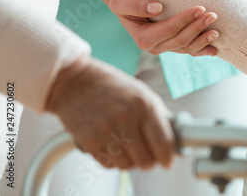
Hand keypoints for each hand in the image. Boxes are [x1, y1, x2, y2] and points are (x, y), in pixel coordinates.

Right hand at [46, 55, 175, 169]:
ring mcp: (106, 130)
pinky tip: (113, 147)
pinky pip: (108, 164)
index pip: (163, 143)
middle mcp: (126, 118)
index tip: (168, 161)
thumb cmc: (110, 85)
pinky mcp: (89, 141)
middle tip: (148, 155)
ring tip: (128, 149)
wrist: (73, 81)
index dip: (168, 157)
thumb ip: (158, 115)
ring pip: (127, 166)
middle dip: (149, 161)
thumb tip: (173, 137)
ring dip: (131, 162)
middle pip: (146, 160)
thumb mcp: (141, 92)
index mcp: (144, 104)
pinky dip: (113, 161)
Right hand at [72, 0, 218, 56]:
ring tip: (217, 31)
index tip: (199, 8)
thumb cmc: (122, 0)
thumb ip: (135, 5)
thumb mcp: (120, 2)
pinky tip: (215, 50)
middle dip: (198, 28)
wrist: (125, 6)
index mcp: (143, 38)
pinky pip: (189, 51)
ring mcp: (165, 48)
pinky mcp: (173, 46)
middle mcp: (155, 47)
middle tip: (212, 15)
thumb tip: (158, 8)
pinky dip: (202, 51)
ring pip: (187, 48)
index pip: (168, 30)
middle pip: (181, 40)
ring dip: (203, 40)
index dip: (185, 20)